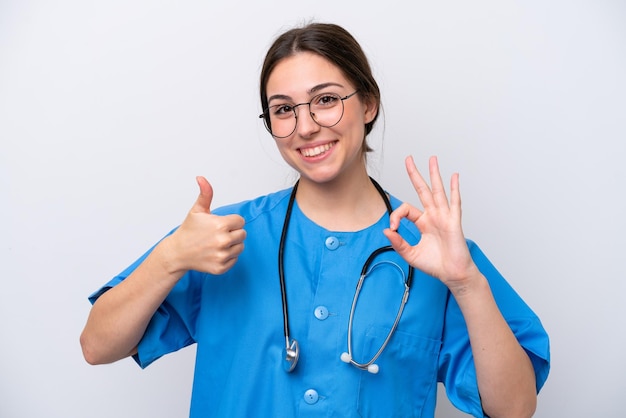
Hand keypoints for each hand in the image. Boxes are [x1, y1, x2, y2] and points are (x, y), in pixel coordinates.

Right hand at [165, 176, 245, 274]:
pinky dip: (228, 257)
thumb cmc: (189, 230)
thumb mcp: (197, 210)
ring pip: (240, 247)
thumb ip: (205, 193)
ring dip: (232, 245)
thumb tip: (201, 178)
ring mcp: (222, 255)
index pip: (240, 221)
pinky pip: (235, 259)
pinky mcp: (221, 267)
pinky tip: (215, 253)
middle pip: (243, 234)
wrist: (177, 253)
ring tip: (217, 243)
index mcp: (220, 225)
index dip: (231, 221)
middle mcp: (222, 241)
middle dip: (233, 232)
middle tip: (218, 234)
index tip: (220, 224)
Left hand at [383, 156, 478, 290]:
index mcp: (422, 222)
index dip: (396, 216)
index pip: (406, 209)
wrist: (453, 274)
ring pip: (438, 191)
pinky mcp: (454, 222)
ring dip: (434, 175)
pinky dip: (454, 189)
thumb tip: (387, 231)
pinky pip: (454, 202)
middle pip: (422, 190)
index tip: (393, 228)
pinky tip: (454, 177)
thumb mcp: (411, 254)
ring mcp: (444, 217)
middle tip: (409, 159)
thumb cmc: (435, 264)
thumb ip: (398, 243)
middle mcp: (433, 216)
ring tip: (432, 159)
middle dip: (415, 174)